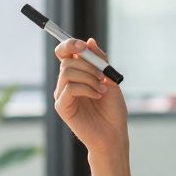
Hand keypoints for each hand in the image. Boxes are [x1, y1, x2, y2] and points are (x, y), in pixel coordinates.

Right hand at [53, 38, 128, 156]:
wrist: (114, 134)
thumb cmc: (113, 109)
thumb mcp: (110, 79)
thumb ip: (100, 60)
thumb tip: (89, 41)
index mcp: (76, 74)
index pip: (64, 53)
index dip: (69, 45)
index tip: (82, 46)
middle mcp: (66, 83)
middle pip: (67, 61)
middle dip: (88, 65)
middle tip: (103, 76)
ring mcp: (62, 95)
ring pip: (67, 72)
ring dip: (89, 77)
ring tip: (101, 89)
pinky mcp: (62, 107)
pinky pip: (69, 88)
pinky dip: (86, 88)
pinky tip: (97, 96)